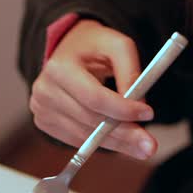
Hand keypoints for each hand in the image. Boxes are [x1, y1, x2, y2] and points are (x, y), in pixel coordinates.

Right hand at [30, 20, 156, 159]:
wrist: (68, 49)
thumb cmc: (94, 46)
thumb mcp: (117, 45)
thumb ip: (130, 71)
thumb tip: (139, 105)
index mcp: (60, 68)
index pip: (94, 97)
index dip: (122, 109)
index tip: (148, 114)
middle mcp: (45, 90)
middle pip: (90, 121)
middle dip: (124, 134)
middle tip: (151, 146)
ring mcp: (41, 109)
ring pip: (86, 136)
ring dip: (117, 144)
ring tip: (142, 147)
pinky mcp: (45, 122)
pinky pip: (77, 139)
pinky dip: (101, 142)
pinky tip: (121, 141)